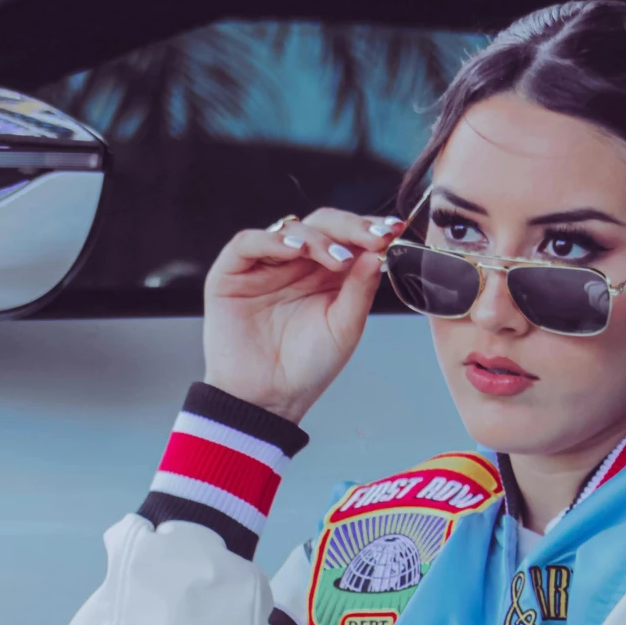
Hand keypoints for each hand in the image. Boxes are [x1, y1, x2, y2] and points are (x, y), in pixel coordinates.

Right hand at [201, 207, 400, 422]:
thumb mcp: (344, 328)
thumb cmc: (307, 368)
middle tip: (372, 237)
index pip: (347, 238)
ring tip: (336, 257)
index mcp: (326, 274)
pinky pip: (249, 243)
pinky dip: (272, 240)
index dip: (368, 229)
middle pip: (322, 224)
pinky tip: (295, 250)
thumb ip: (360, 289)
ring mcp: (264, 265)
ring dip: (317, 238)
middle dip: (350, 227)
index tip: (393, 230)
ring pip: (290, 228)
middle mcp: (296, 264)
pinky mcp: (232, 272)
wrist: (268, 400)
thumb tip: (376, 252)